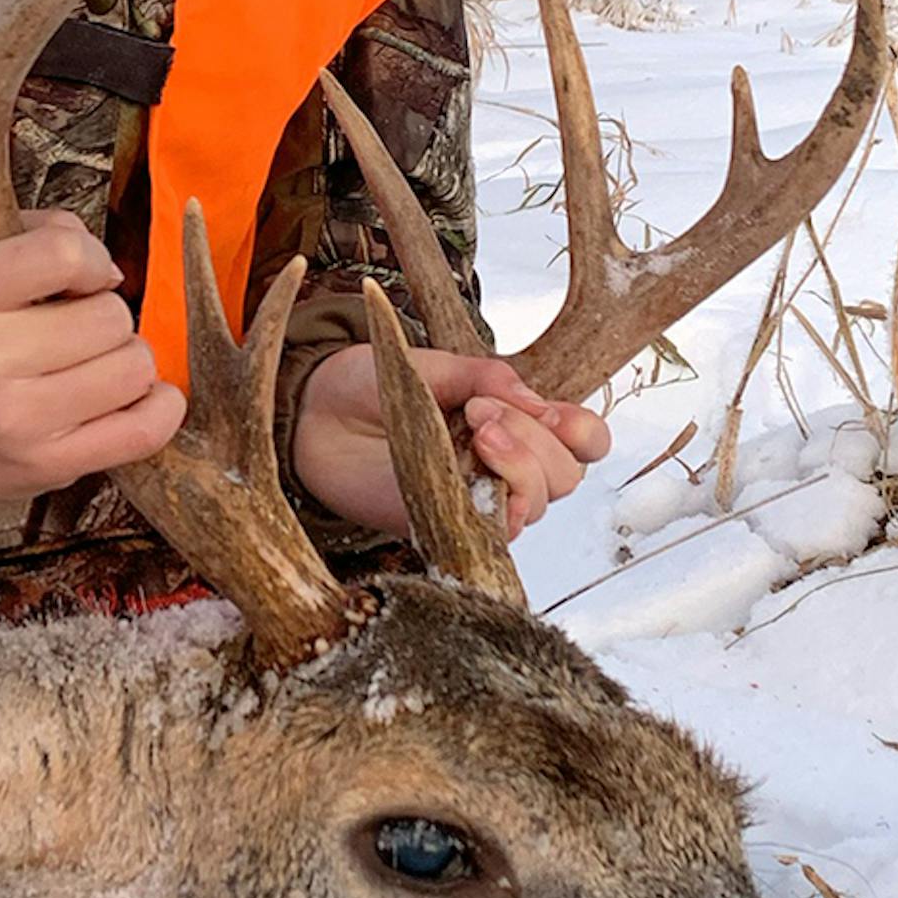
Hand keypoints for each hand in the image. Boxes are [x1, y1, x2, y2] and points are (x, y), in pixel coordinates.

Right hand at [0, 212, 185, 511]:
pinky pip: (146, 429)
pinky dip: (157, 407)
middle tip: (73, 330)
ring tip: (88, 365)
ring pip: (135, 367)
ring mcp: (16, 421)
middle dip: (104, 315)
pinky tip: (132, 396)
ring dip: (125, 359)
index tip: (80, 275)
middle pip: (110, 315)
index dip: (89, 258)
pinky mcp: (48, 467)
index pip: (63, 253)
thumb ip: (32, 235)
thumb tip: (106, 263)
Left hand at [290, 345, 609, 542]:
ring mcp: (480, 501)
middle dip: (537, 440)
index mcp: (516, 422)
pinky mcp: (448, 529)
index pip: (584, 440)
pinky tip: (465, 470)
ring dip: (518, 464)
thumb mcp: (434, 365)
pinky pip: (495, 532)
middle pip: (566, 475)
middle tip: (482, 410)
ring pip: (538, 503)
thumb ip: (486, 377)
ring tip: (473, 431)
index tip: (552, 410)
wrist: (313, 414)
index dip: (582, 430)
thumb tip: (536, 401)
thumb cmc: (372, 385)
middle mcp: (507, 467)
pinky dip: (491, 502)